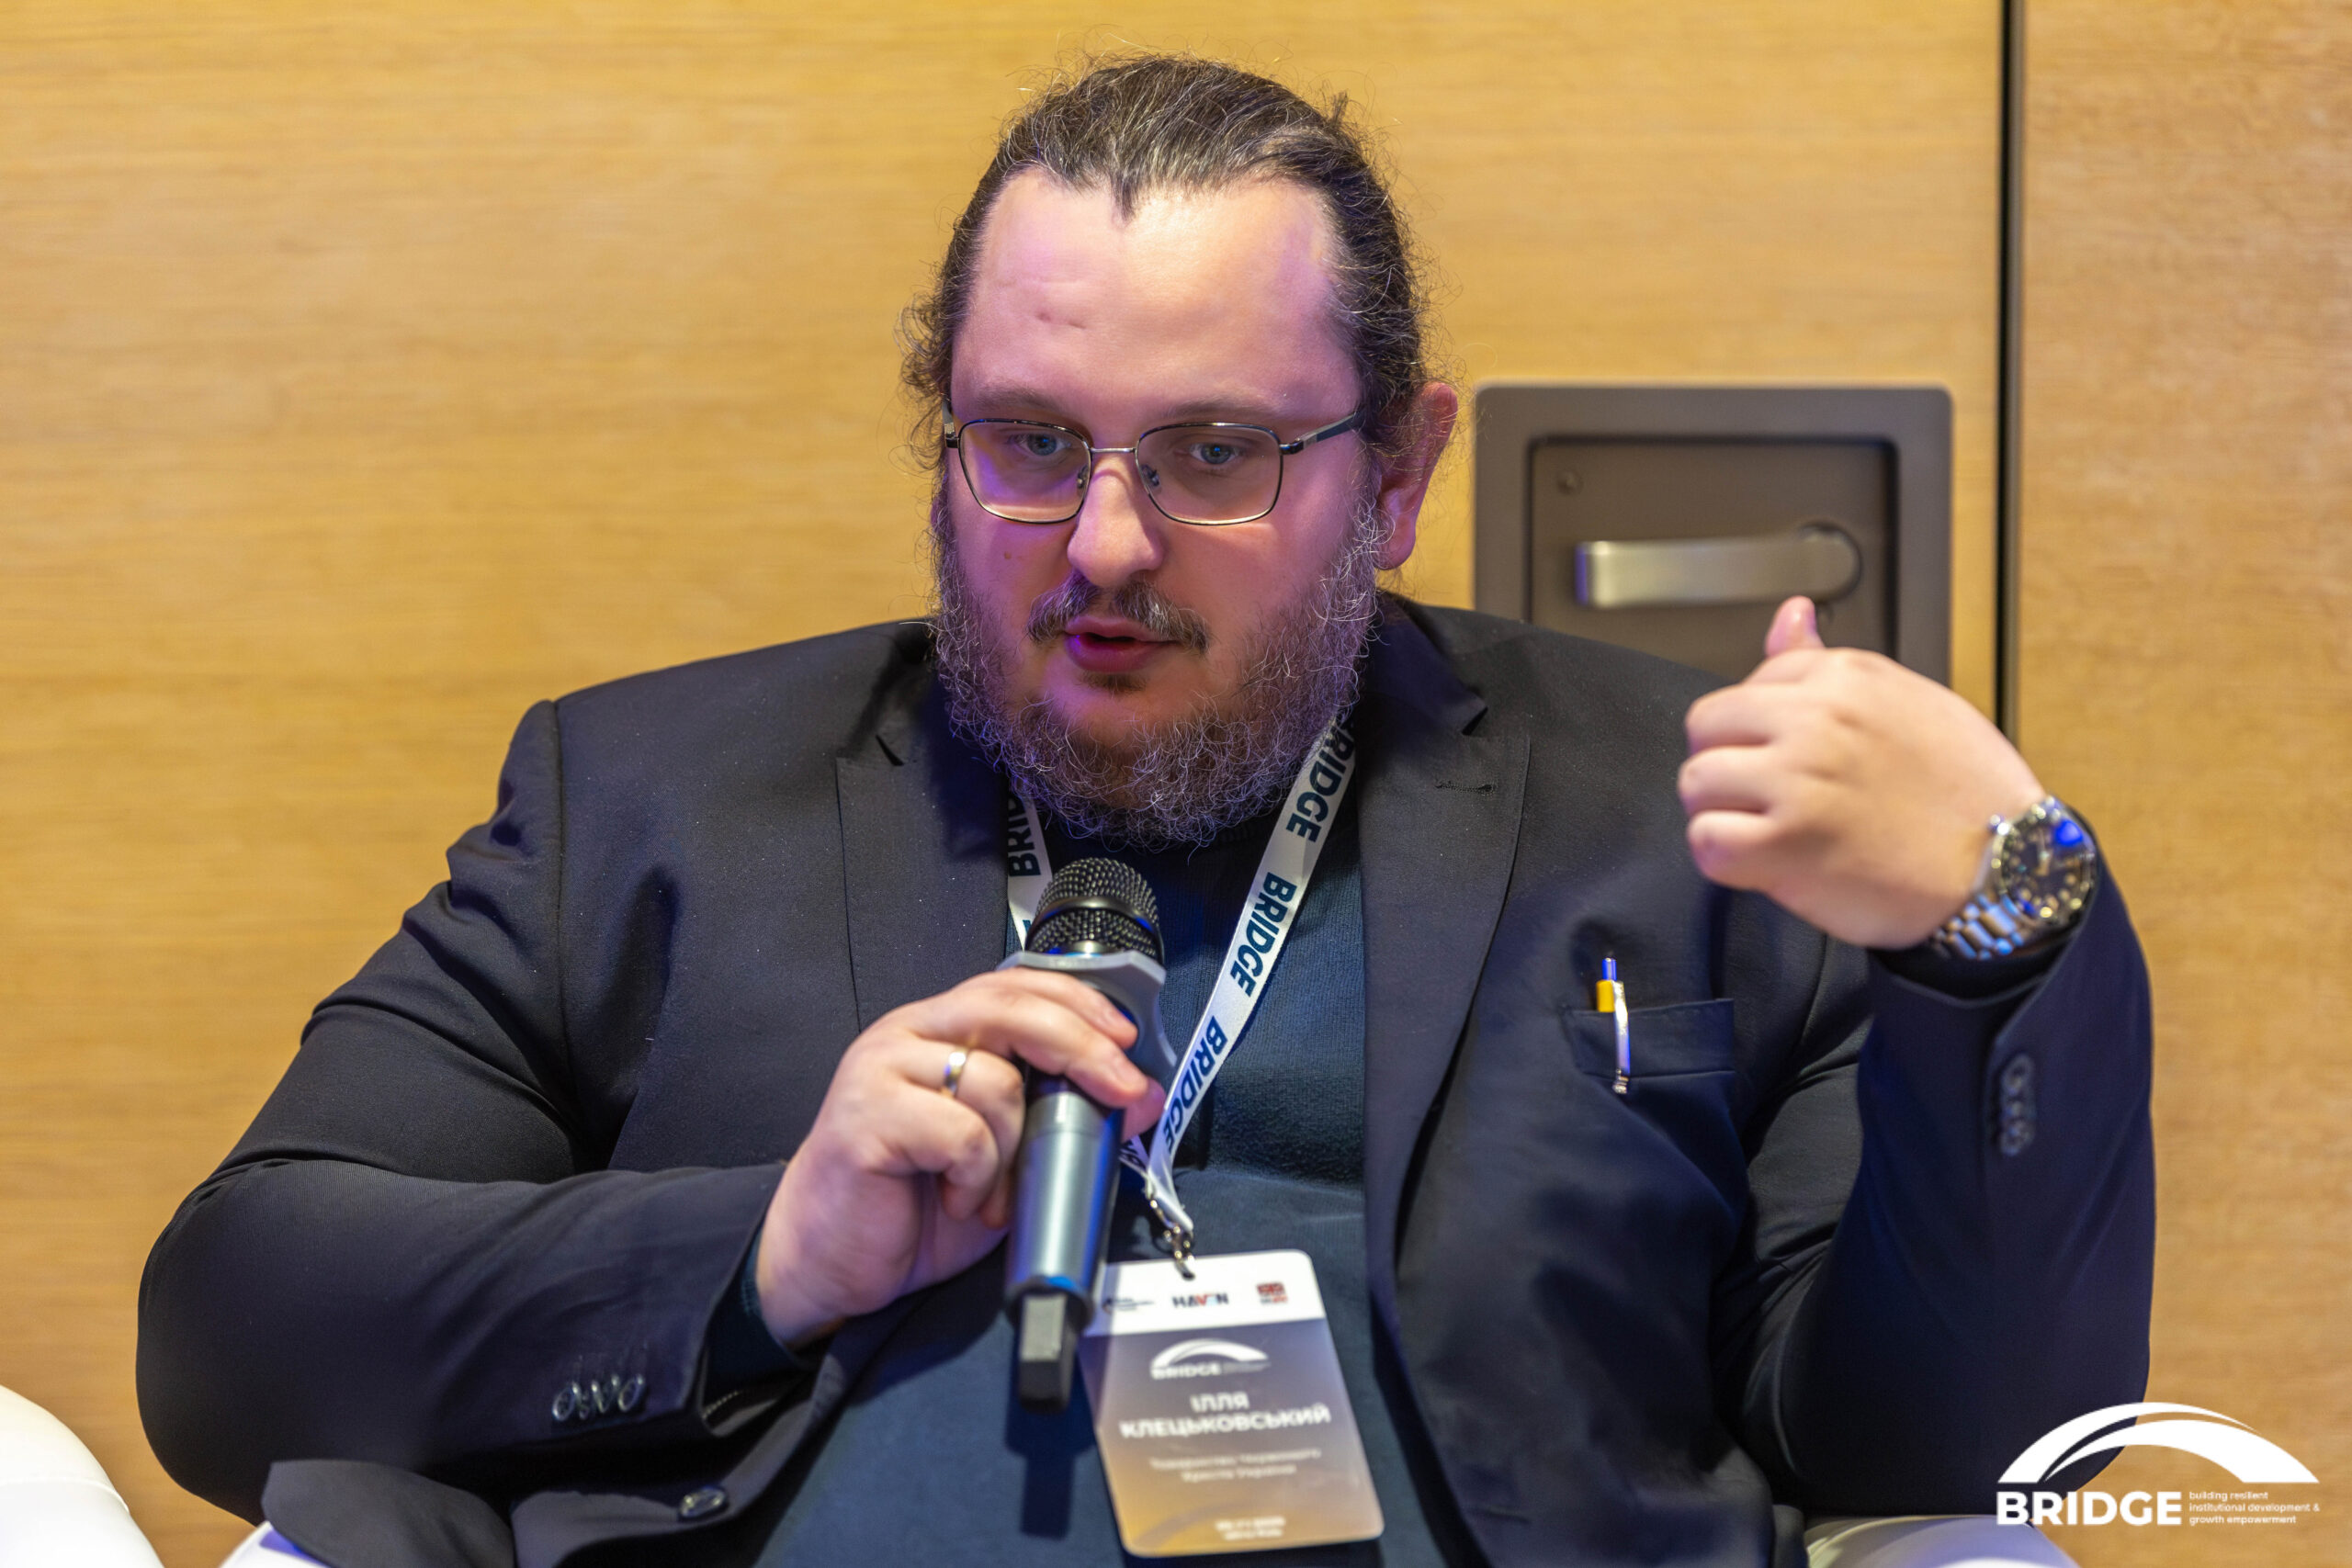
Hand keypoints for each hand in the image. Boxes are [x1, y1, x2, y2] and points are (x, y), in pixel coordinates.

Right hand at [753, 968, 1165, 1345]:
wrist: (832, 1261)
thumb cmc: (914, 1205)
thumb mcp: (1006, 1155)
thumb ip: (1060, 1118)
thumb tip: (1139, 1098)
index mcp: (940, 1030)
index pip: (1016, 985)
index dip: (1079, 1003)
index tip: (1128, 1041)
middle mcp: (908, 1035)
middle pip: (1011, 1009)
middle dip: (1082, 1048)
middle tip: (1123, 1092)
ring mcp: (881, 1069)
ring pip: (996, 1081)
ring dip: (1014, 1149)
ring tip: (989, 1193)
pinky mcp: (865, 1115)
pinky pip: (961, 1132)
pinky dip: (976, 1176)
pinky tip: (956, 1200)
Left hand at [1679, 596, 2045, 948]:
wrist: (2007, 871)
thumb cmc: (1966, 794)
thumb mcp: (1910, 703)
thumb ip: (1829, 665)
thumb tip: (1790, 614)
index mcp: (1845, 678)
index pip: (1749, 684)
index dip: (1761, 731)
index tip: (1794, 759)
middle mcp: (1816, 720)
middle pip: (1707, 727)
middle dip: (1727, 763)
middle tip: (1769, 798)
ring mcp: (1798, 780)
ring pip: (1696, 782)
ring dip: (1722, 812)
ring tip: (1770, 830)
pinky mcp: (1785, 844)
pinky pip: (1706, 840)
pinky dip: (1724, 859)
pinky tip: (1764, 863)